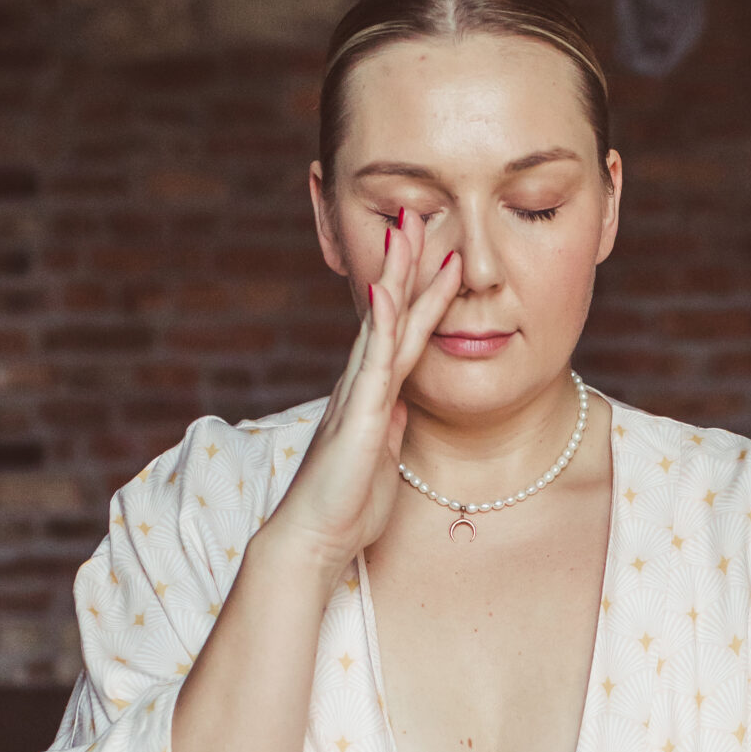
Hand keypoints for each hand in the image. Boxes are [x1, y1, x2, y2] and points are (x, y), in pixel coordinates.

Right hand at [274, 207, 461, 581]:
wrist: (314, 540)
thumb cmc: (346, 507)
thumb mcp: (382, 459)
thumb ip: (390, 428)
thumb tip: (404, 409)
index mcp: (373, 394)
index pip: (402, 331)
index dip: (419, 290)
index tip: (436, 251)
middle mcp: (363, 384)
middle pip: (390, 312)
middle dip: (406, 262)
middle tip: (419, 212)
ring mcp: (358, 395)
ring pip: (384, 324)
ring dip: (397, 275)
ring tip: (410, 229)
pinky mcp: (358, 415)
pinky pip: (375, 362)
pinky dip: (383, 324)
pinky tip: (389, 291)